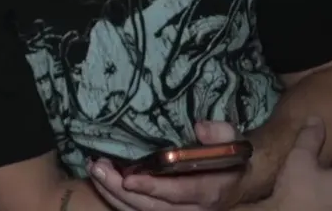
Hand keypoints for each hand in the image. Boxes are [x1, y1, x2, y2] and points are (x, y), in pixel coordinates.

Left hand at [87, 121, 242, 210]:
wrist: (237, 179)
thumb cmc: (229, 156)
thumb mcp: (231, 139)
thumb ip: (219, 133)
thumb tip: (200, 128)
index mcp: (209, 191)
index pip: (178, 192)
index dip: (152, 187)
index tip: (128, 179)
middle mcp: (192, 209)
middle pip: (152, 207)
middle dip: (120, 190)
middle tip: (98, 169)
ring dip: (113, 194)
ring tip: (94, 171)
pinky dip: (116, 199)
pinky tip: (101, 180)